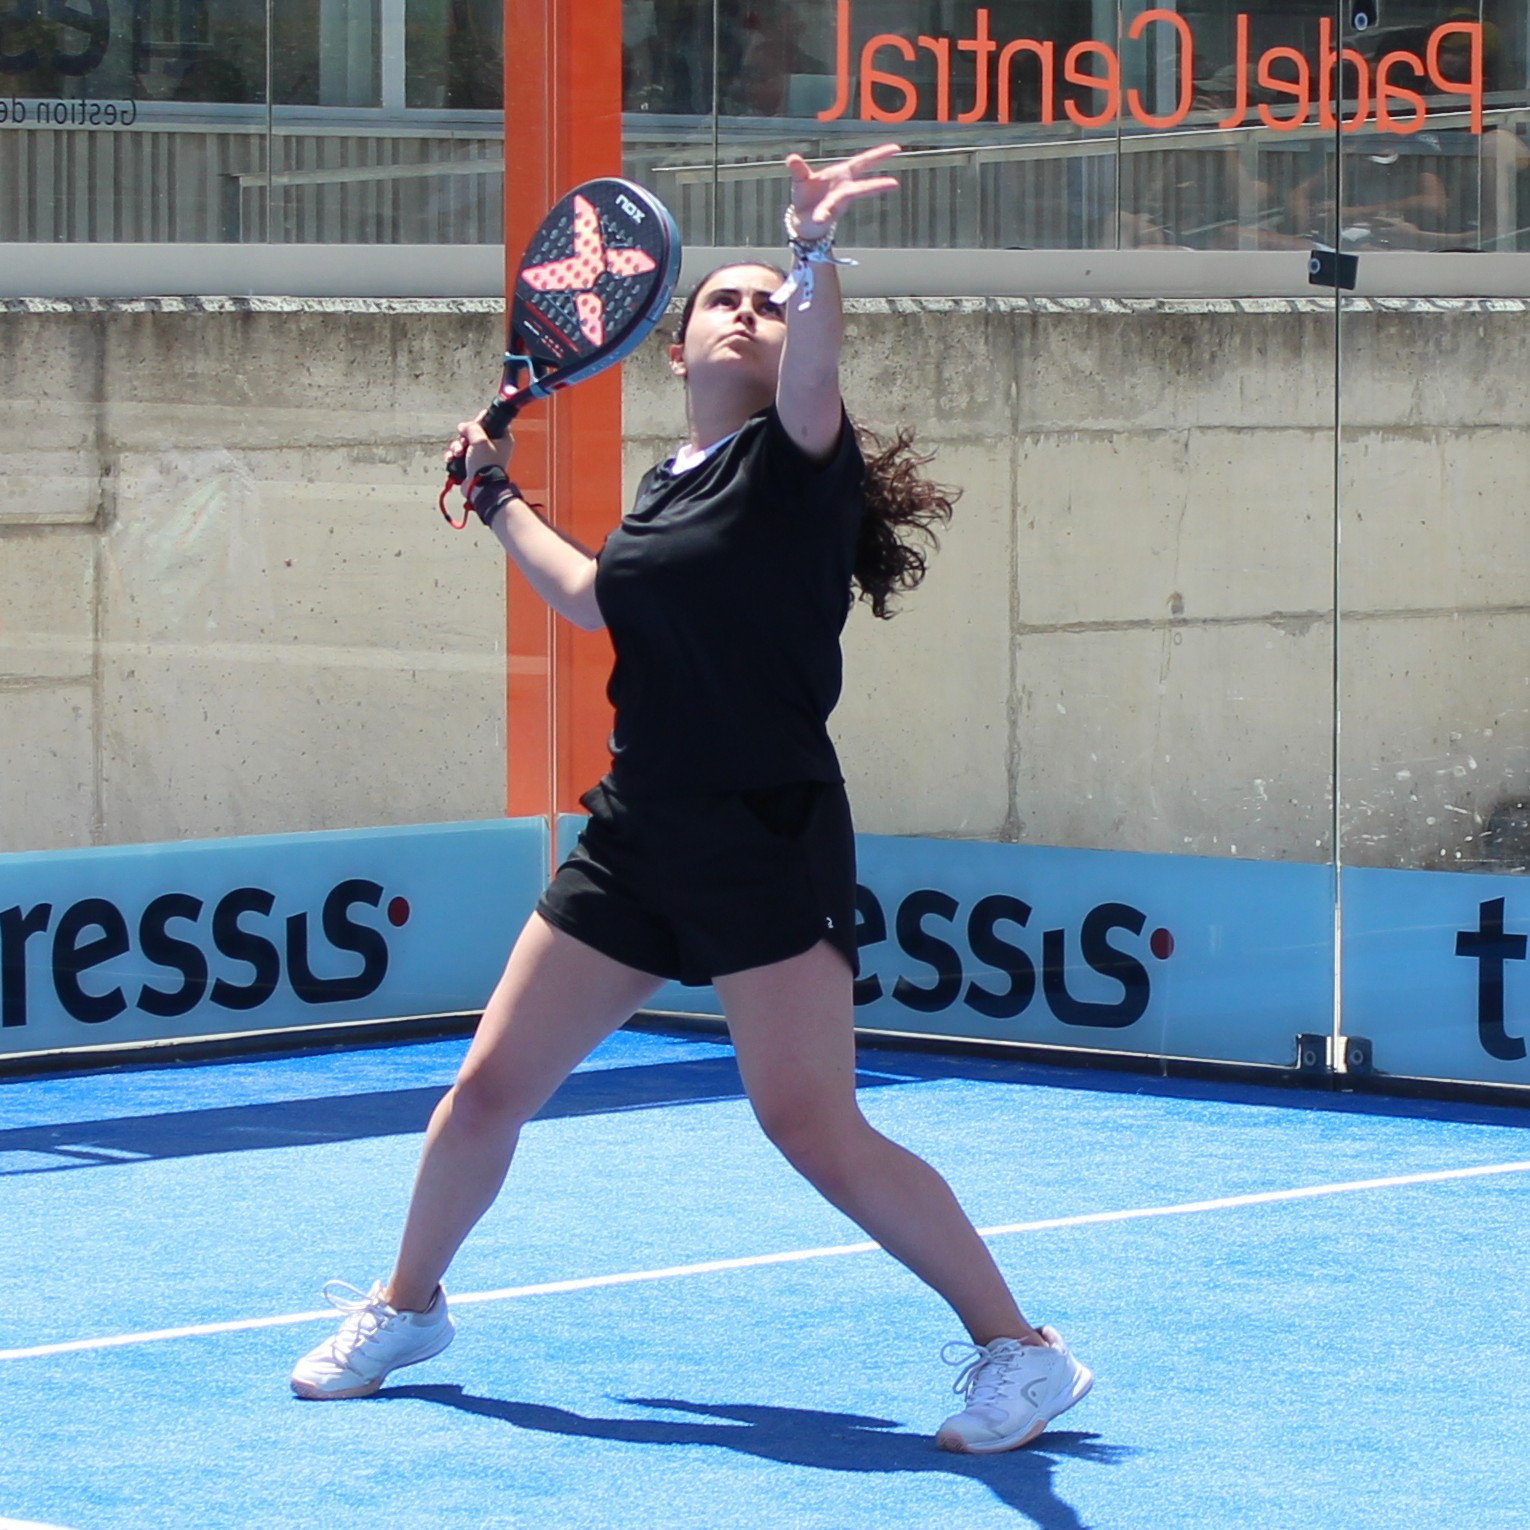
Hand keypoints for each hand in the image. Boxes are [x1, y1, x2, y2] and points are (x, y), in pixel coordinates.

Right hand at [446, 411, 513, 482]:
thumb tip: (464, 427)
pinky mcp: (472, 465)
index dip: (480, 421)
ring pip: (465, 443)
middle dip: (464, 436)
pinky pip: (459, 455)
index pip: (492, 421)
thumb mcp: (480, 440)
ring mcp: (482, 456)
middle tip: (464, 442)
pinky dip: (453, 456)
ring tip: (458, 453)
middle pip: (474, 432)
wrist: (481, 488)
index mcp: (503, 439)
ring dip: (457, 446)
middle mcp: (494, 447)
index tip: (474, 425)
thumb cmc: (485, 464)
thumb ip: (472, 427)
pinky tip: (451, 458)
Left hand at [785, 143, 900, 239]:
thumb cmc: (806, 196)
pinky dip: (822, 216)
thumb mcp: (800, 179)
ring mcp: (838, 203)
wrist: (801, 219)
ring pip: (848, 199)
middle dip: (878, 185)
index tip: (895, 149)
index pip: (863, 162)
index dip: (878, 155)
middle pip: (864, 185)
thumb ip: (798, 169)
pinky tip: (819, 219)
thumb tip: (792, 158)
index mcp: (841, 174)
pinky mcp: (828, 215)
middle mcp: (844, 188)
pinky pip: (825, 214)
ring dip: (855, 199)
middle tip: (894, 184)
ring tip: (862, 206)